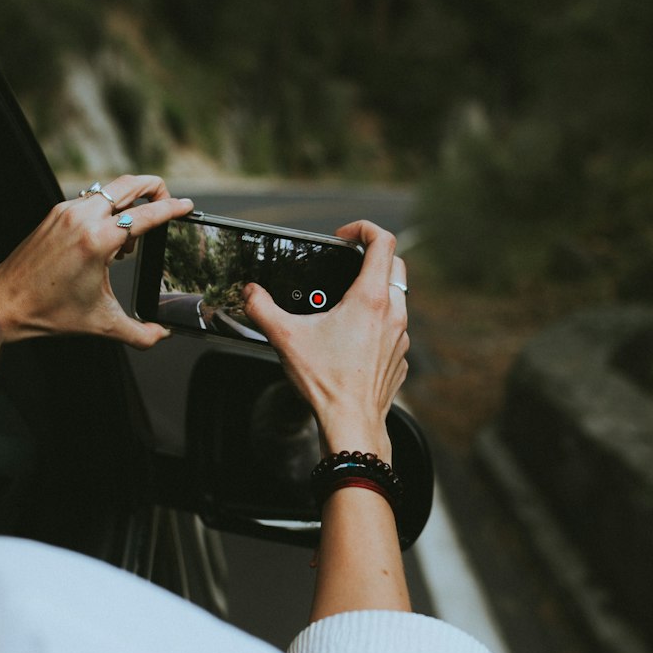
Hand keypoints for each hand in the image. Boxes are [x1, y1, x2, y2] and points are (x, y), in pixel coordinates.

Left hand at [0, 175, 192, 348]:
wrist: (5, 301)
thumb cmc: (48, 311)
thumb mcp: (102, 325)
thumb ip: (140, 333)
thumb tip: (162, 335)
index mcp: (97, 241)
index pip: (146, 215)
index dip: (172, 208)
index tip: (187, 206)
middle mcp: (82, 218)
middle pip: (130, 184)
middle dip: (154, 188)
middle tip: (167, 203)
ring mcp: (66, 211)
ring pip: (110, 190)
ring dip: (129, 204)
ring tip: (128, 240)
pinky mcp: (55, 212)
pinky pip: (92, 200)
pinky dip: (107, 211)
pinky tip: (106, 241)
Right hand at [242, 221, 408, 462]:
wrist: (352, 424)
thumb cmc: (326, 382)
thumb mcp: (286, 339)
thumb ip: (262, 309)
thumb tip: (251, 293)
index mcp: (370, 299)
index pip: (383, 242)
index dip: (364, 229)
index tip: (344, 236)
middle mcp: (393, 313)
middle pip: (395, 265)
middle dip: (371, 258)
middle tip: (346, 265)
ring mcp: (401, 337)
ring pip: (396, 298)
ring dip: (374, 293)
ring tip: (343, 305)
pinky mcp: (400, 357)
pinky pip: (394, 329)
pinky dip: (377, 324)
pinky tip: (352, 340)